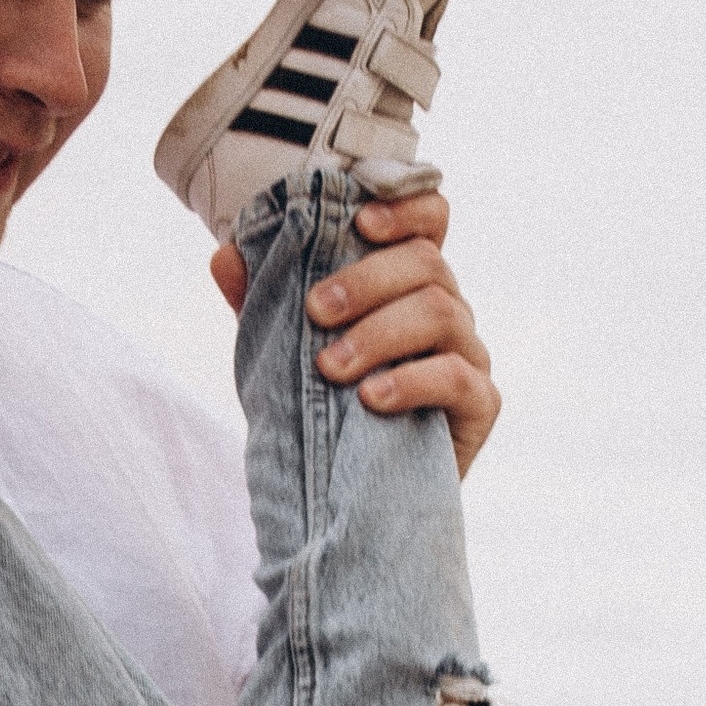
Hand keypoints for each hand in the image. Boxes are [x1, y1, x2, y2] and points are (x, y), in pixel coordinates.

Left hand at [212, 190, 499, 478]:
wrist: (362, 499)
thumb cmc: (332, 412)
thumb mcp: (289, 351)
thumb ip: (263, 304)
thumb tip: (224, 258)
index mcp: (410, 281)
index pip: (429, 217)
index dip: (404, 207)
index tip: (358, 223)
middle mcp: (448, 308)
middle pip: (426, 262)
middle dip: (366, 280)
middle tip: (315, 312)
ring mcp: (469, 353)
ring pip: (440, 312)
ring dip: (379, 333)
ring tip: (332, 368)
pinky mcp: (481, 404)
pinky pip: (456, 377)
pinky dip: (410, 382)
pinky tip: (371, 399)